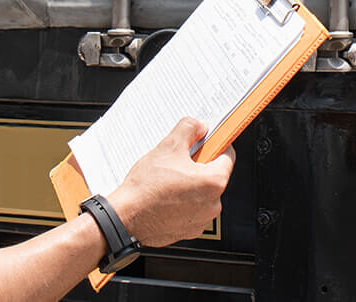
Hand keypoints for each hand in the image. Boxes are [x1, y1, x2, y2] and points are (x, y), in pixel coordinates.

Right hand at [106, 118, 235, 246]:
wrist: (127, 217)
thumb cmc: (147, 187)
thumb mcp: (168, 147)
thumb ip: (188, 129)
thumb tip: (199, 126)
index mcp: (214, 181)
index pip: (227, 156)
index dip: (215, 145)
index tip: (205, 142)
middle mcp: (213, 204)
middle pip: (214, 175)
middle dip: (199, 166)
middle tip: (179, 161)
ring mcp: (202, 220)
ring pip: (202, 193)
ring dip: (191, 185)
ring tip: (169, 180)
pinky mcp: (190, 230)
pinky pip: (193, 210)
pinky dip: (183, 202)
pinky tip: (166, 196)